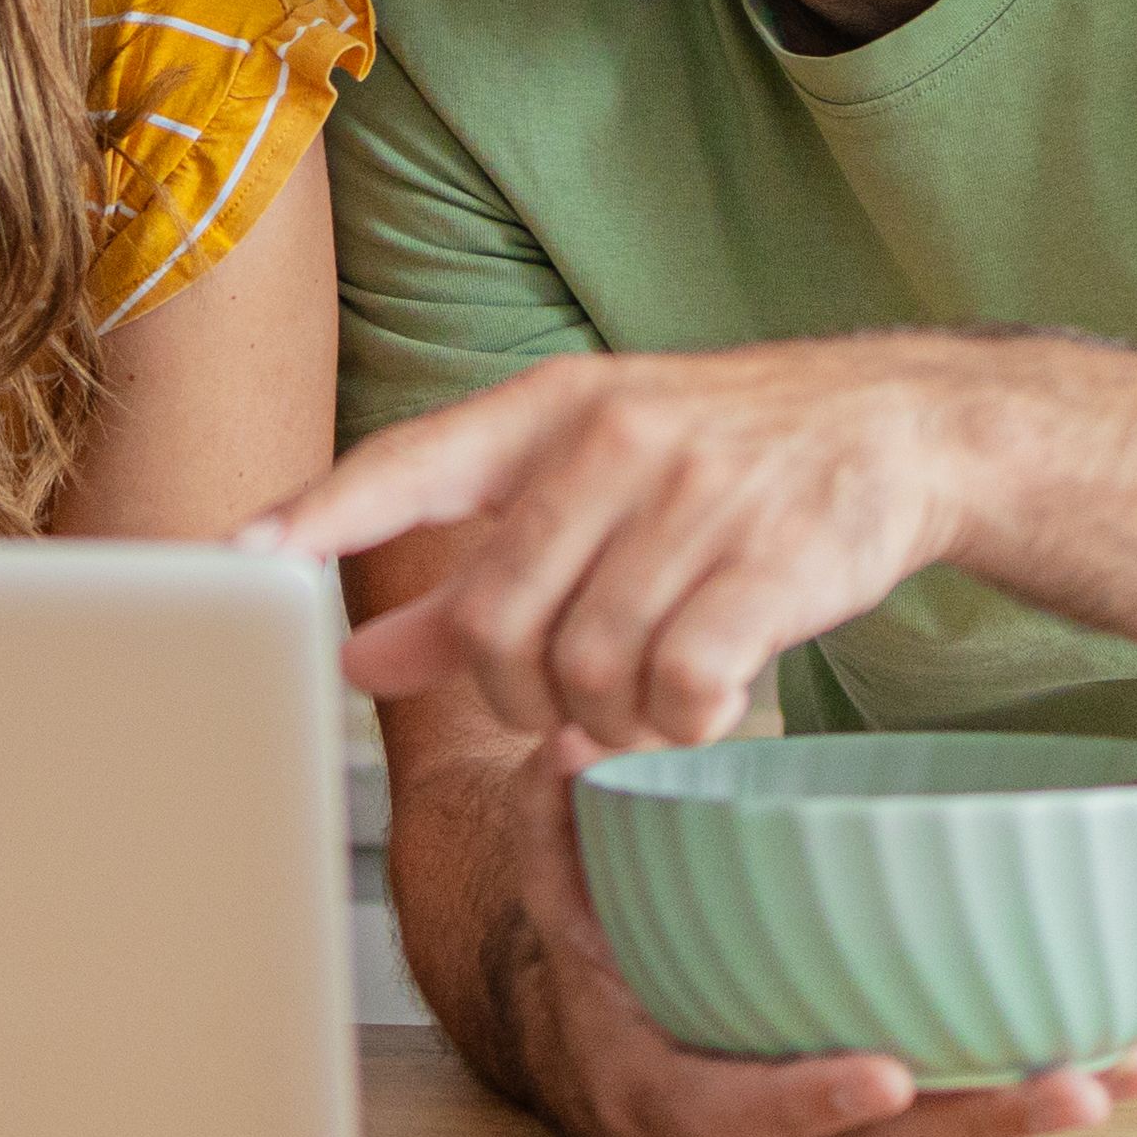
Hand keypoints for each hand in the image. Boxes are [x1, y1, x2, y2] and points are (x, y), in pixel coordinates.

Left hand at [258, 345, 962, 749]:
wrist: (899, 429)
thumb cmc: (722, 464)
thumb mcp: (587, 487)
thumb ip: (469, 574)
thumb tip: (357, 656)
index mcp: (547, 412)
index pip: (406, 463)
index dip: (317, 514)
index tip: (237, 558)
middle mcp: (611, 442)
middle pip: (492, 623)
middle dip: (517, 696)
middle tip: (567, 700)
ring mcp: (695, 498)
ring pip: (584, 671)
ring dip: (608, 718)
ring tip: (648, 695)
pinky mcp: (773, 561)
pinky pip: (680, 688)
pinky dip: (681, 724)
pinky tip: (702, 704)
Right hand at [455, 727, 1136, 1136]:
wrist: (608, 1085)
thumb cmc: (599, 982)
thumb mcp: (562, 909)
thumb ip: (560, 831)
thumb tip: (569, 740)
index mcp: (664, 1108)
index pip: (733, 1117)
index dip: (808, 1102)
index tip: (886, 1073)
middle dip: (977, 1126)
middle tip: (1072, 1084)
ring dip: (1030, 1124)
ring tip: (1124, 1073)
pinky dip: (1024, 1118)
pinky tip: (1116, 1073)